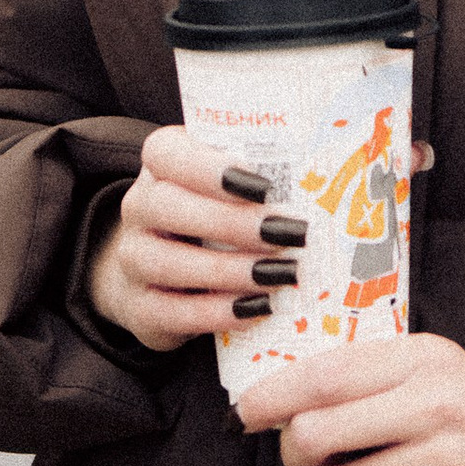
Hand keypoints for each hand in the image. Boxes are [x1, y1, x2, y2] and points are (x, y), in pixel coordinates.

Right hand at [87, 128, 306, 353]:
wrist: (163, 272)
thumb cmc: (214, 215)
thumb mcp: (231, 186)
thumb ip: (264, 173)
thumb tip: (332, 177)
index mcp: (160, 164)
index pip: (167, 153)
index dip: (211, 168)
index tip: (263, 186)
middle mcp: (138, 206)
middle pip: (168, 206)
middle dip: (232, 222)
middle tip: (288, 233)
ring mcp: (132, 258)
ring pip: (167, 262)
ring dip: (228, 270)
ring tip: (279, 274)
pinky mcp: (140, 306)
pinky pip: (171, 311)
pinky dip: (216, 313)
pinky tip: (257, 309)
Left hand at [234, 334, 464, 465]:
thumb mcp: (444, 375)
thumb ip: (375, 377)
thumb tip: (284, 398)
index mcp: (427, 360)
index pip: (323, 374)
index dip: (271, 396)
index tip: (246, 413)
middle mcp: (434, 406)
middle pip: (314, 434)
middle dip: (298, 455)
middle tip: (313, 462)